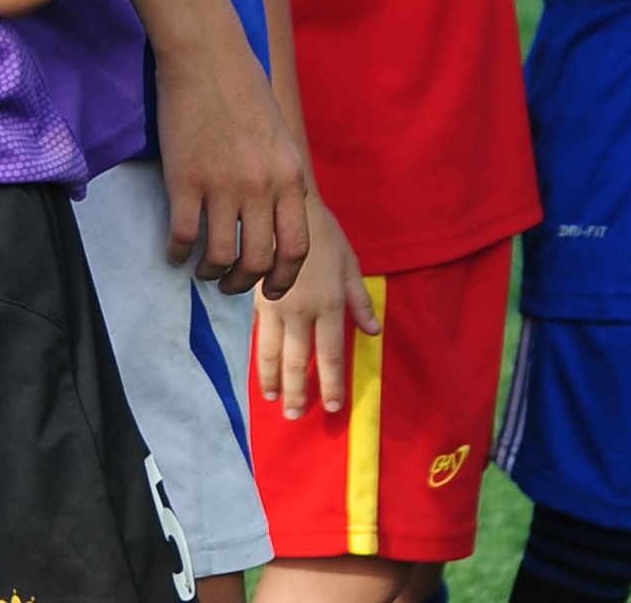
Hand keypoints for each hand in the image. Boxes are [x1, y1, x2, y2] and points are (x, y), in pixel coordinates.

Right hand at [154, 33, 313, 297]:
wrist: (210, 60)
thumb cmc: (246, 97)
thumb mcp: (282, 140)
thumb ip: (283, 181)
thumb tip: (278, 222)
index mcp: (291, 177)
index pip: (296, 247)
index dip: (283, 278)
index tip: (269, 291)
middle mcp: (262, 186)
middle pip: (257, 260)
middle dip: (243, 284)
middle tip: (229, 284)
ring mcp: (222, 185)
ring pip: (218, 257)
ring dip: (209, 273)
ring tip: (202, 269)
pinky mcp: (184, 181)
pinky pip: (180, 237)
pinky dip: (176, 254)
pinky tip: (174, 252)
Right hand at [249, 195, 377, 422]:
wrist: (287, 213)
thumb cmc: (326, 238)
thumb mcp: (351, 265)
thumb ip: (360, 301)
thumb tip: (373, 331)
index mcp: (329, 304)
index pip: (329, 354)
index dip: (330, 383)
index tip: (332, 406)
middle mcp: (301, 312)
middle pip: (298, 361)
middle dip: (299, 392)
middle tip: (297, 417)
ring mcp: (276, 309)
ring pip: (272, 355)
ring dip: (274, 382)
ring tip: (275, 403)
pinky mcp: (258, 303)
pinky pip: (258, 339)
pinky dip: (260, 361)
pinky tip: (261, 375)